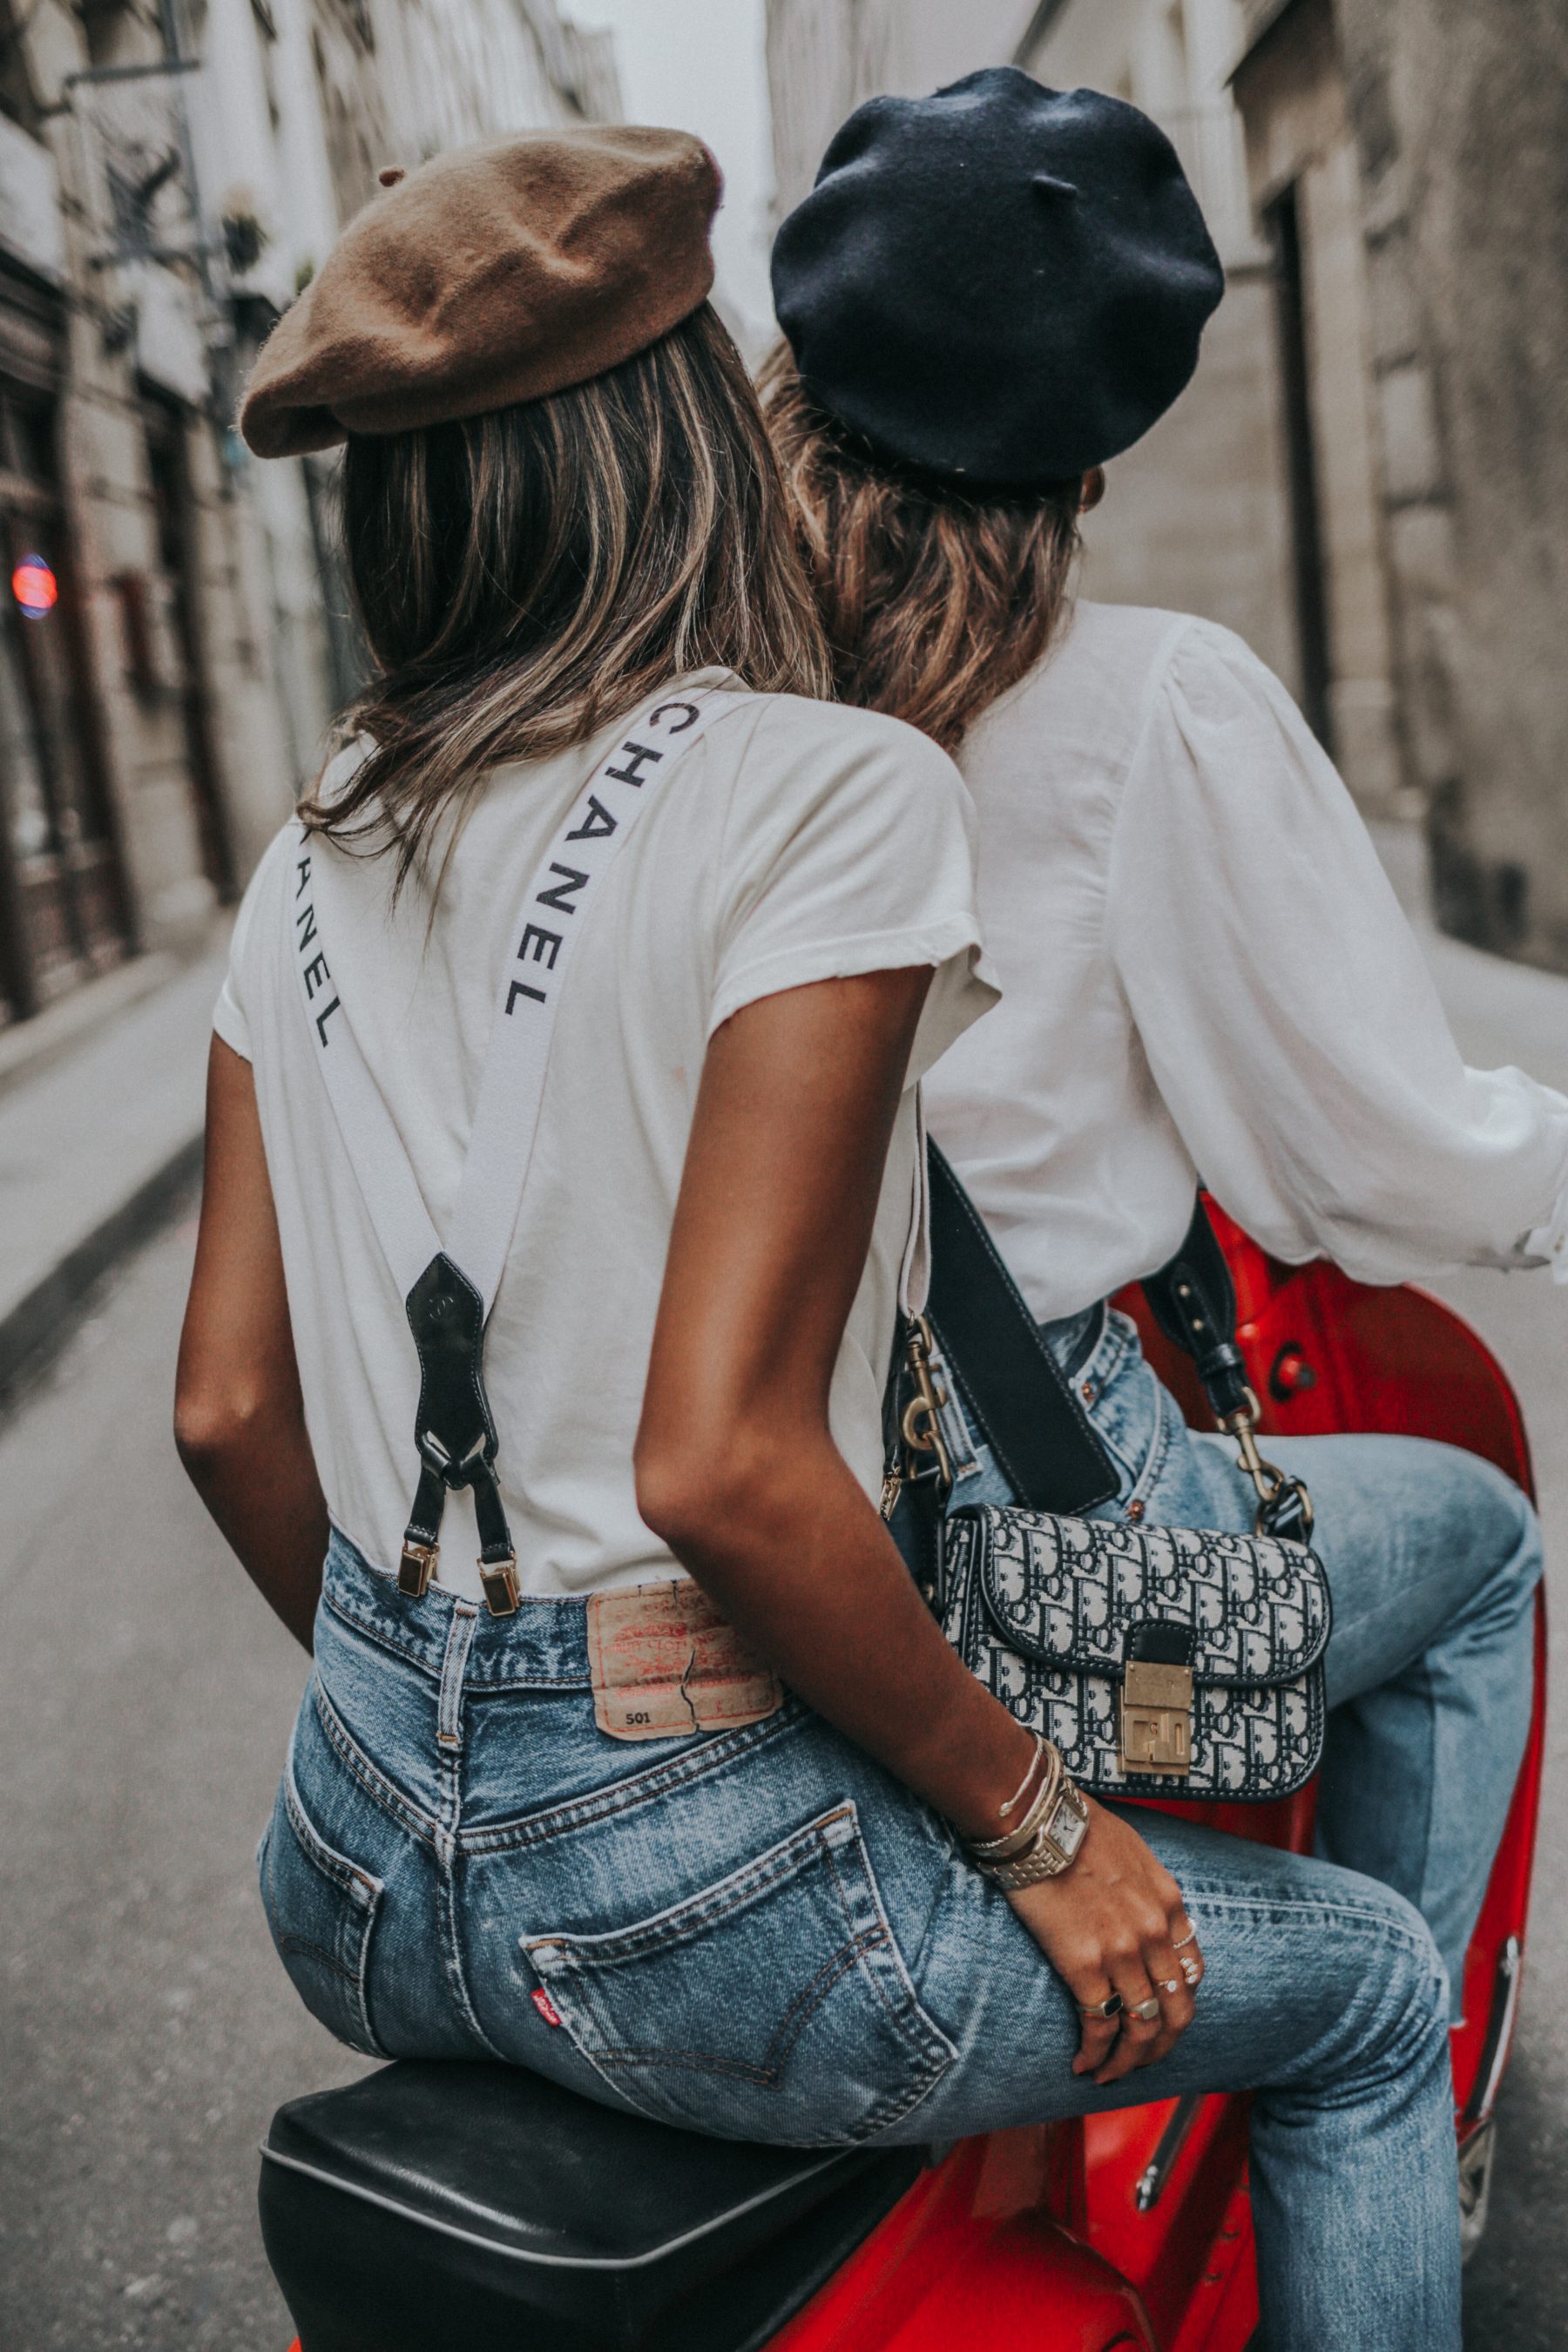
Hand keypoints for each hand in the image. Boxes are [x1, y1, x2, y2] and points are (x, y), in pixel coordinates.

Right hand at [1005, 1796, 1203, 2084]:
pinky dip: (1095, 2054)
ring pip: (1141, 2028)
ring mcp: (1122, 1953)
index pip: (1191, 1971)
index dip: (1178, 2003)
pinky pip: (1099, 2026)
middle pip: (1175, 2010)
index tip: (1160, 2017)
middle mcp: (1154, 1933)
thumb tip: (1139, 1914)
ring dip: (1127, 2062)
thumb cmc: (1076, 1826)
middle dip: (1161, 2046)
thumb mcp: (1133, 1852)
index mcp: (1168, 1904)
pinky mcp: (1084, 1966)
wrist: (1039, 1820)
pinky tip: (1082, 2063)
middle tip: (1141, 2062)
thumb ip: (1146, 1890)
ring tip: (1109, 2075)